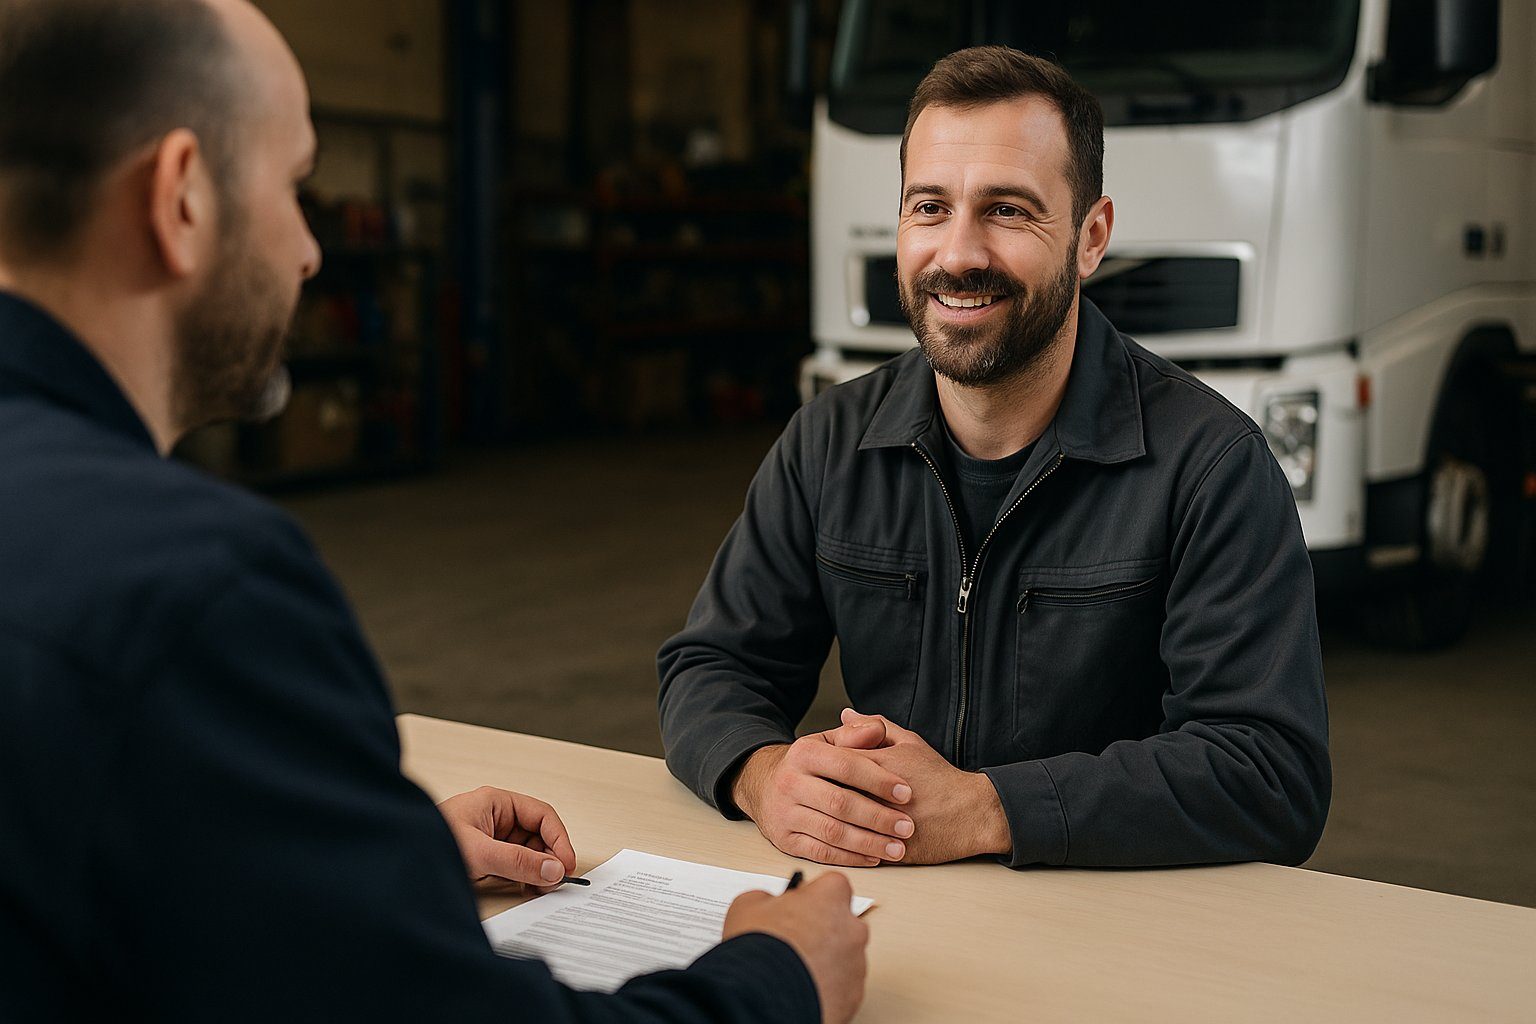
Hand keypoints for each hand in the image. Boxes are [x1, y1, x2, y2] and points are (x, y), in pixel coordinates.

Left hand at [436, 786, 576, 892]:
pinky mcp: (484, 857)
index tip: (567, 864)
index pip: (540, 815)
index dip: (559, 839)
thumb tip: (553, 868)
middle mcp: (495, 817)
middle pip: (537, 833)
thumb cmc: (428, 843)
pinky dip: (525, 876)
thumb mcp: (479, 853)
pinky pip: (514, 863)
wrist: (395, 862)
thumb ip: (518, 861)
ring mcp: (490, 837)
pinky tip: (527, 888)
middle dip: (549, 856)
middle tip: (556, 881)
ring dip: (538, 869)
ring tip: (541, 887)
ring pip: (528, 850)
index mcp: (496, 802)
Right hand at [723, 872, 868, 1023]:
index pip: (833, 887)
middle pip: (842, 924)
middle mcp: (853, 928)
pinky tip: (802, 988)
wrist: (763, 995)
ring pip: (844, 958)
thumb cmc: (760, 948)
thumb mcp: (748, 905)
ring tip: (796, 970)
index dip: (813, 898)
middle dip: (823, 931)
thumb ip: (767, 898)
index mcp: (831, 897)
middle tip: (796, 941)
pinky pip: (842, 986)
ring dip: (825, 961)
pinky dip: (826, 987)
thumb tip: (768, 903)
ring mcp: (856, 964)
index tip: (800, 907)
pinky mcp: (853, 996)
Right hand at [730, 723, 914, 866]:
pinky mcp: (784, 840)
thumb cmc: (808, 764)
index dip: (879, 780)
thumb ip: (856, 733)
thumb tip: (877, 730)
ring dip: (869, 843)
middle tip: (907, 827)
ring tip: (897, 848)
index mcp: (804, 753)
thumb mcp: (828, 740)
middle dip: (878, 817)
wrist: (762, 783)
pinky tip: (872, 858)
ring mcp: (785, 813)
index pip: (847, 766)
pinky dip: (850, 858)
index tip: (906, 793)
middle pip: (840, 803)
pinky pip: (820, 853)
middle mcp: (790, 782)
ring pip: (832, 832)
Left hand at [832, 709, 1010, 863]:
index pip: (834, 763)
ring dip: (827, 822)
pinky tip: (838, 841)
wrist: (970, 813)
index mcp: (879, 765)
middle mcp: (877, 795)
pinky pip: (856, 850)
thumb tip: (844, 714)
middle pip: (831, 794)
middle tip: (810, 796)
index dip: (821, 768)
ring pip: (840, 825)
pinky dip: (844, 847)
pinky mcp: (889, 850)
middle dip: (818, 796)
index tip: (815, 772)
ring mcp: (882, 825)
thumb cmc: (939, 777)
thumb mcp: (909, 742)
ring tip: (821, 819)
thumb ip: (874, 726)